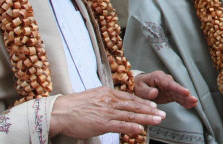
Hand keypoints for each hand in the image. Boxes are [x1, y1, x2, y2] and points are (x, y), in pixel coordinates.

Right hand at [49, 86, 164, 137]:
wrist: (60, 111)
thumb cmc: (74, 105)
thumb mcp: (94, 96)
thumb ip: (107, 99)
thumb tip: (117, 103)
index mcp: (108, 93)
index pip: (130, 98)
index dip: (144, 102)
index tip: (154, 106)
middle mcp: (110, 101)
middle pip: (134, 106)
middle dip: (150, 110)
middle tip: (162, 114)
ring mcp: (106, 112)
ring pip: (131, 115)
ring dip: (146, 118)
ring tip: (158, 120)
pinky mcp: (102, 123)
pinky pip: (120, 125)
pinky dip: (131, 127)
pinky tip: (140, 128)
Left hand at [134, 71, 197, 108]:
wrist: (138, 87)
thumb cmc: (138, 86)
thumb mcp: (139, 88)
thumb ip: (147, 91)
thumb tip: (155, 92)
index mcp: (158, 77)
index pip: (169, 83)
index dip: (178, 88)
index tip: (186, 92)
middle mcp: (166, 81)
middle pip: (177, 88)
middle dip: (186, 94)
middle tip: (194, 99)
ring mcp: (169, 88)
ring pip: (179, 94)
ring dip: (187, 99)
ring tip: (194, 103)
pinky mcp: (170, 94)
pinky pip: (178, 98)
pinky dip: (184, 102)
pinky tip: (190, 105)